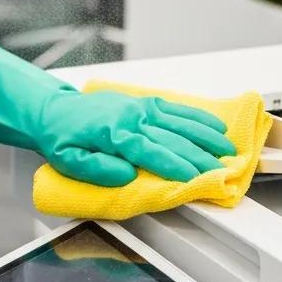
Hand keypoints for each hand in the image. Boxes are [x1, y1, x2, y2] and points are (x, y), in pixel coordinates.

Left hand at [35, 89, 234, 186]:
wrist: (53, 109)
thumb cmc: (61, 138)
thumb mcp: (68, 160)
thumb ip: (96, 169)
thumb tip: (127, 175)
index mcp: (113, 133)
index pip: (149, 151)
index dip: (174, 166)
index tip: (195, 178)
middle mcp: (130, 117)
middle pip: (171, 138)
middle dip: (199, 156)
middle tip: (222, 172)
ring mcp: (139, 107)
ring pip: (179, 121)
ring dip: (205, 136)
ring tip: (228, 150)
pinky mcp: (143, 102)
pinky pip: (175, 109)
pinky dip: (197, 117)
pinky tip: (215, 126)